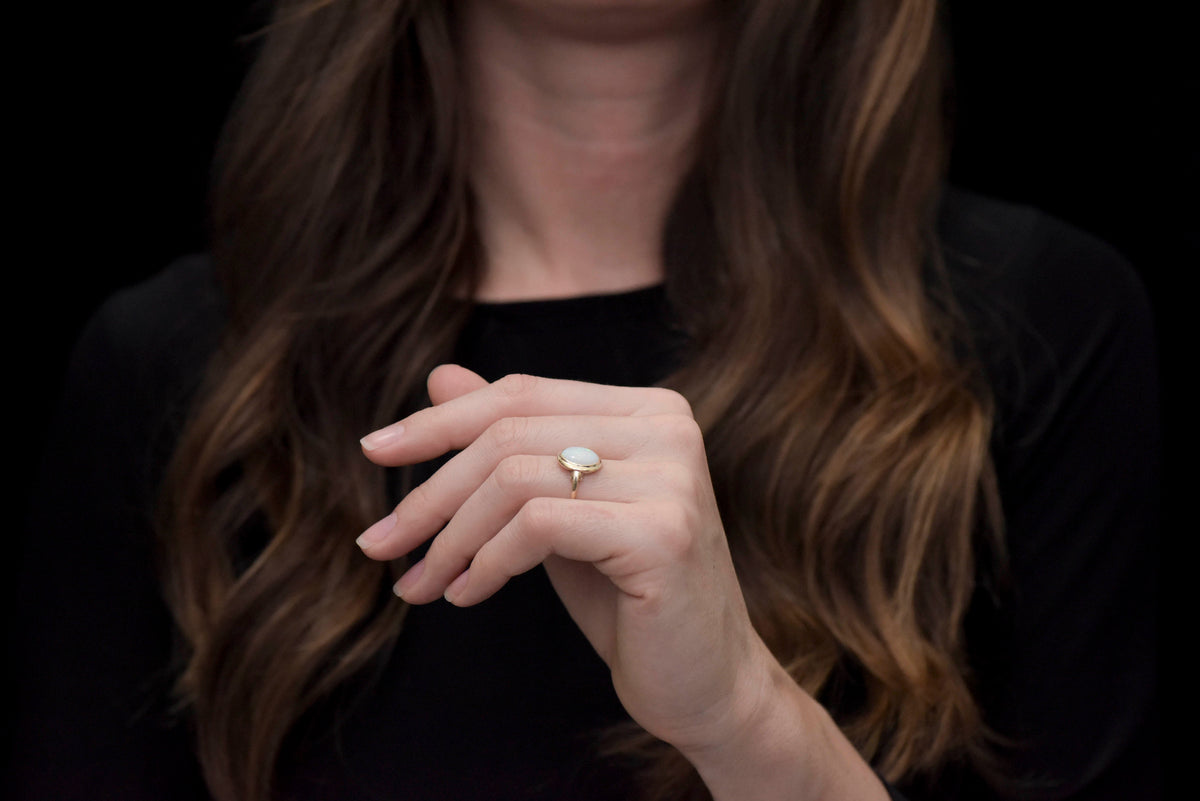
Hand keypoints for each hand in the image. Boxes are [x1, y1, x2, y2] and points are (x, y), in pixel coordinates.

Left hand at [355, 365, 774, 753]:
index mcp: (649, 410)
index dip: (440, 420)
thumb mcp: (557, 511)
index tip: (374, 451)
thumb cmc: (628, 598)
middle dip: (430, 492)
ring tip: (422, 585)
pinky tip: (469, 595)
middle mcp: (667, 428)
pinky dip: (487, 562)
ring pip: (513, 479)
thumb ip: (511, 445)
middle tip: (379, 543)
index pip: (520, 394)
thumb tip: (439, 376)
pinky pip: (537, 527)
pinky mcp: (663, 532)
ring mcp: (672, 477)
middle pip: (507, 433)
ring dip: (448, 538)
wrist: (706, 685)